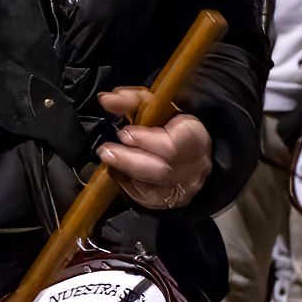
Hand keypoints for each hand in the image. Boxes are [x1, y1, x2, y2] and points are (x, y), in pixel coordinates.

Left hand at [96, 86, 211, 211]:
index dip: (148, 140)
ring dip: (128, 175)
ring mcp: (186, 185)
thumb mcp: (151, 104)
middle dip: (130, 161)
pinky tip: (120, 175)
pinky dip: (130, 188)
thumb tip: (107, 100)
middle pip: (163, 170)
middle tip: (107, 151)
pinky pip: (149, 199)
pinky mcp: (173, 200)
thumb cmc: (167, 122)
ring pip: (156, 188)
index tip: (124, 133)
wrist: (183, 146)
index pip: (175, 143)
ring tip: (110, 162)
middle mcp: (195, 163)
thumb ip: (129, 101)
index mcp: (195, 135)